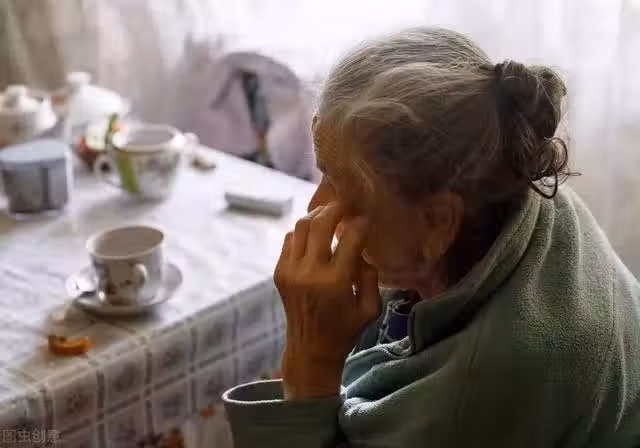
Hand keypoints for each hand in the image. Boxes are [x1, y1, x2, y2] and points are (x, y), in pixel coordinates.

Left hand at [274, 203, 381, 398]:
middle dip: (335, 208)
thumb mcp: (371, 308)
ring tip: (330, 214)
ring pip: (301, 226)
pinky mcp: (279, 272)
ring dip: (317, 215)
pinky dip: (304, 232)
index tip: (365, 219)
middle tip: (346, 203)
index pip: (350, 238)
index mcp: (335, 282)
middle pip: (320, 223)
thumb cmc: (346, 330)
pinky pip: (290, 239)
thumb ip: (370, 276)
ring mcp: (290, 271)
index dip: (360, 224)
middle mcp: (310, 273)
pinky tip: (316, 236)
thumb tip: (361, 249)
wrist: (310, 350)